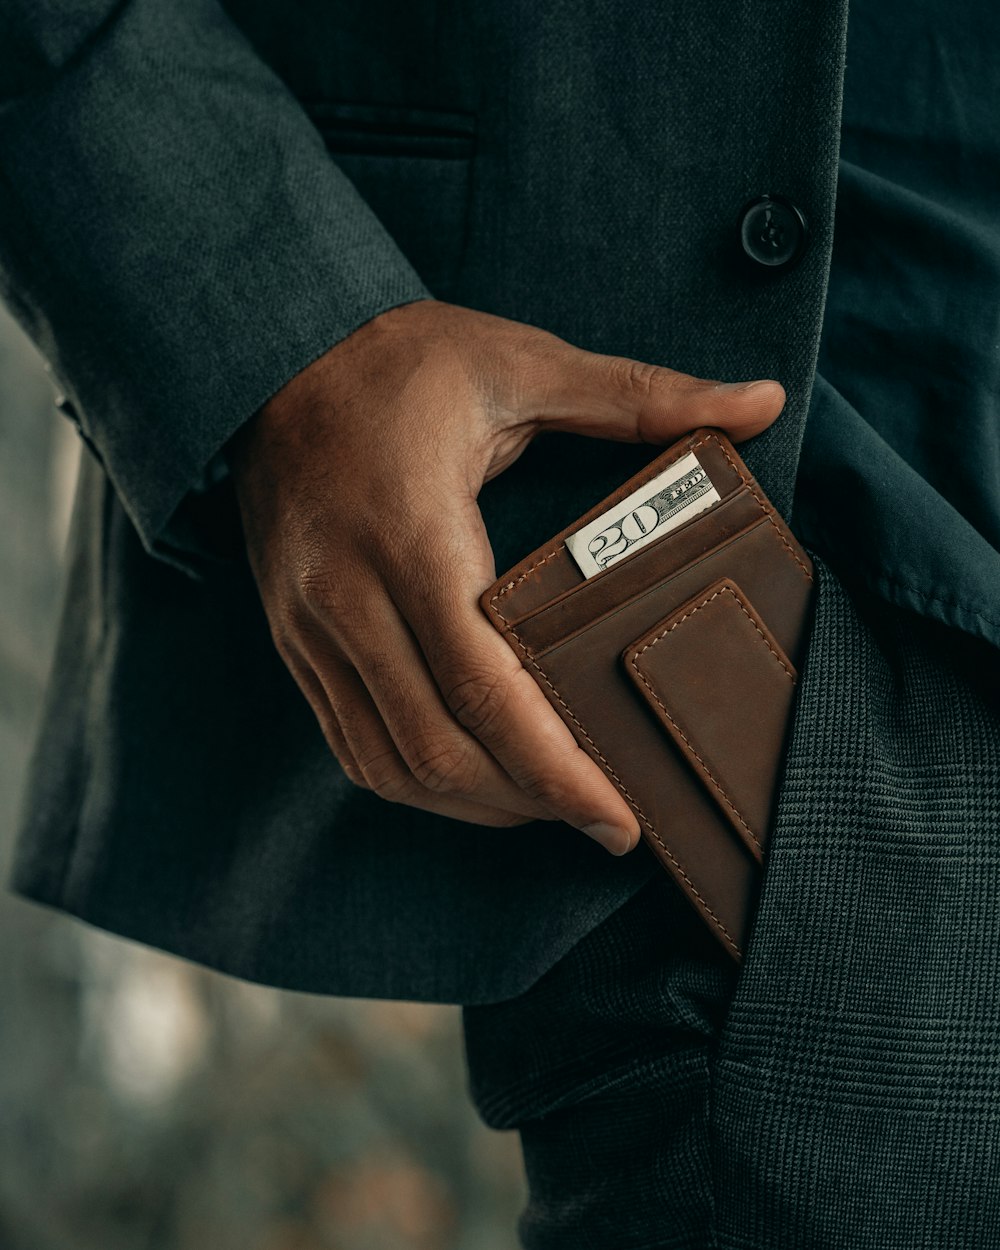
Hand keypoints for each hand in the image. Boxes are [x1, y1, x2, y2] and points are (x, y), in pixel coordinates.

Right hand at [227, 299, 783, 853]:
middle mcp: (348, 596)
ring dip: (473, 804)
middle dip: (528, 804)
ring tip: (548, 807)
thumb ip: (642, 396)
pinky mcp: (294, 640)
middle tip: (605, 820)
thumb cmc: (399, 361)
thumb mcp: (522, 363)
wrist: (270, 356)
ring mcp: (309, 627)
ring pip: (389, 763)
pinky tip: (471, 780)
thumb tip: (763, 403)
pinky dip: (416, 781)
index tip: (618, 815)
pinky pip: (350, 743)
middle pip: (436, 747)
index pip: (483, 686)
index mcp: (410, 533)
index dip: (554, 768)